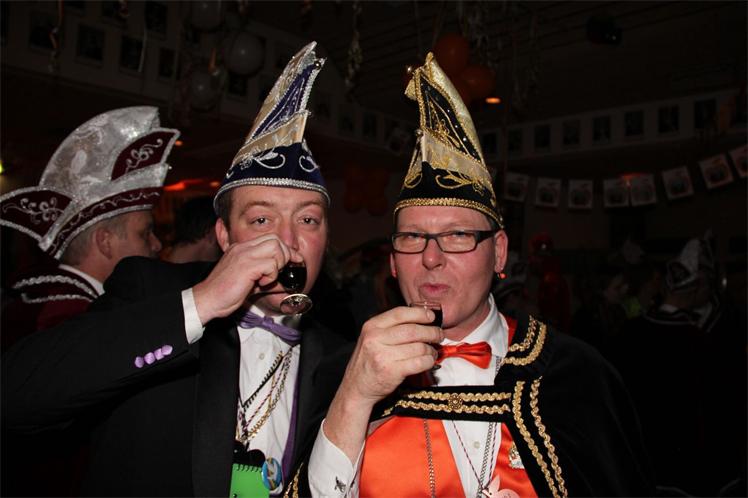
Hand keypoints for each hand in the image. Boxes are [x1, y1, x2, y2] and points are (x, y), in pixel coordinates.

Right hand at [192, 235, 301, 323]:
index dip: (286, 249)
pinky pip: (270, 264)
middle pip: (275, 239)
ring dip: (279, 263)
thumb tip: (285, 283)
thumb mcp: (250, 283)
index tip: (295, 260)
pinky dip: (272, 275)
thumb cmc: (225, 292)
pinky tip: (261, 284)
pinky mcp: (246, 266)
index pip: (271, 239)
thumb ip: (267, 279)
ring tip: (269, 277)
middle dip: (286, 254)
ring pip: (275, 247)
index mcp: (242, 249)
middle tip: (284, 270)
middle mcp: (243, 248)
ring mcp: (244, 255)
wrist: (207, 300)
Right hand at [322, 306, 443, 462]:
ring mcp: (383, 355)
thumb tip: (422, 319)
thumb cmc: (368, 362)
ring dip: (431, 349)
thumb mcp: (372, 338)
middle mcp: (375, 338)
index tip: (431, 317)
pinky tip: (428, 361)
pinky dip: (428, 361)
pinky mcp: (392, 371)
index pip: (400, 313)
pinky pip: (419, 362)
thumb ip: (391, 328)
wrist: (356, 388)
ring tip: (432, 351)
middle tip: (438, 335)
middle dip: (431, 332)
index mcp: (372, 326)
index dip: (419, 313)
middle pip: (413, 330)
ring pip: (419, 347)